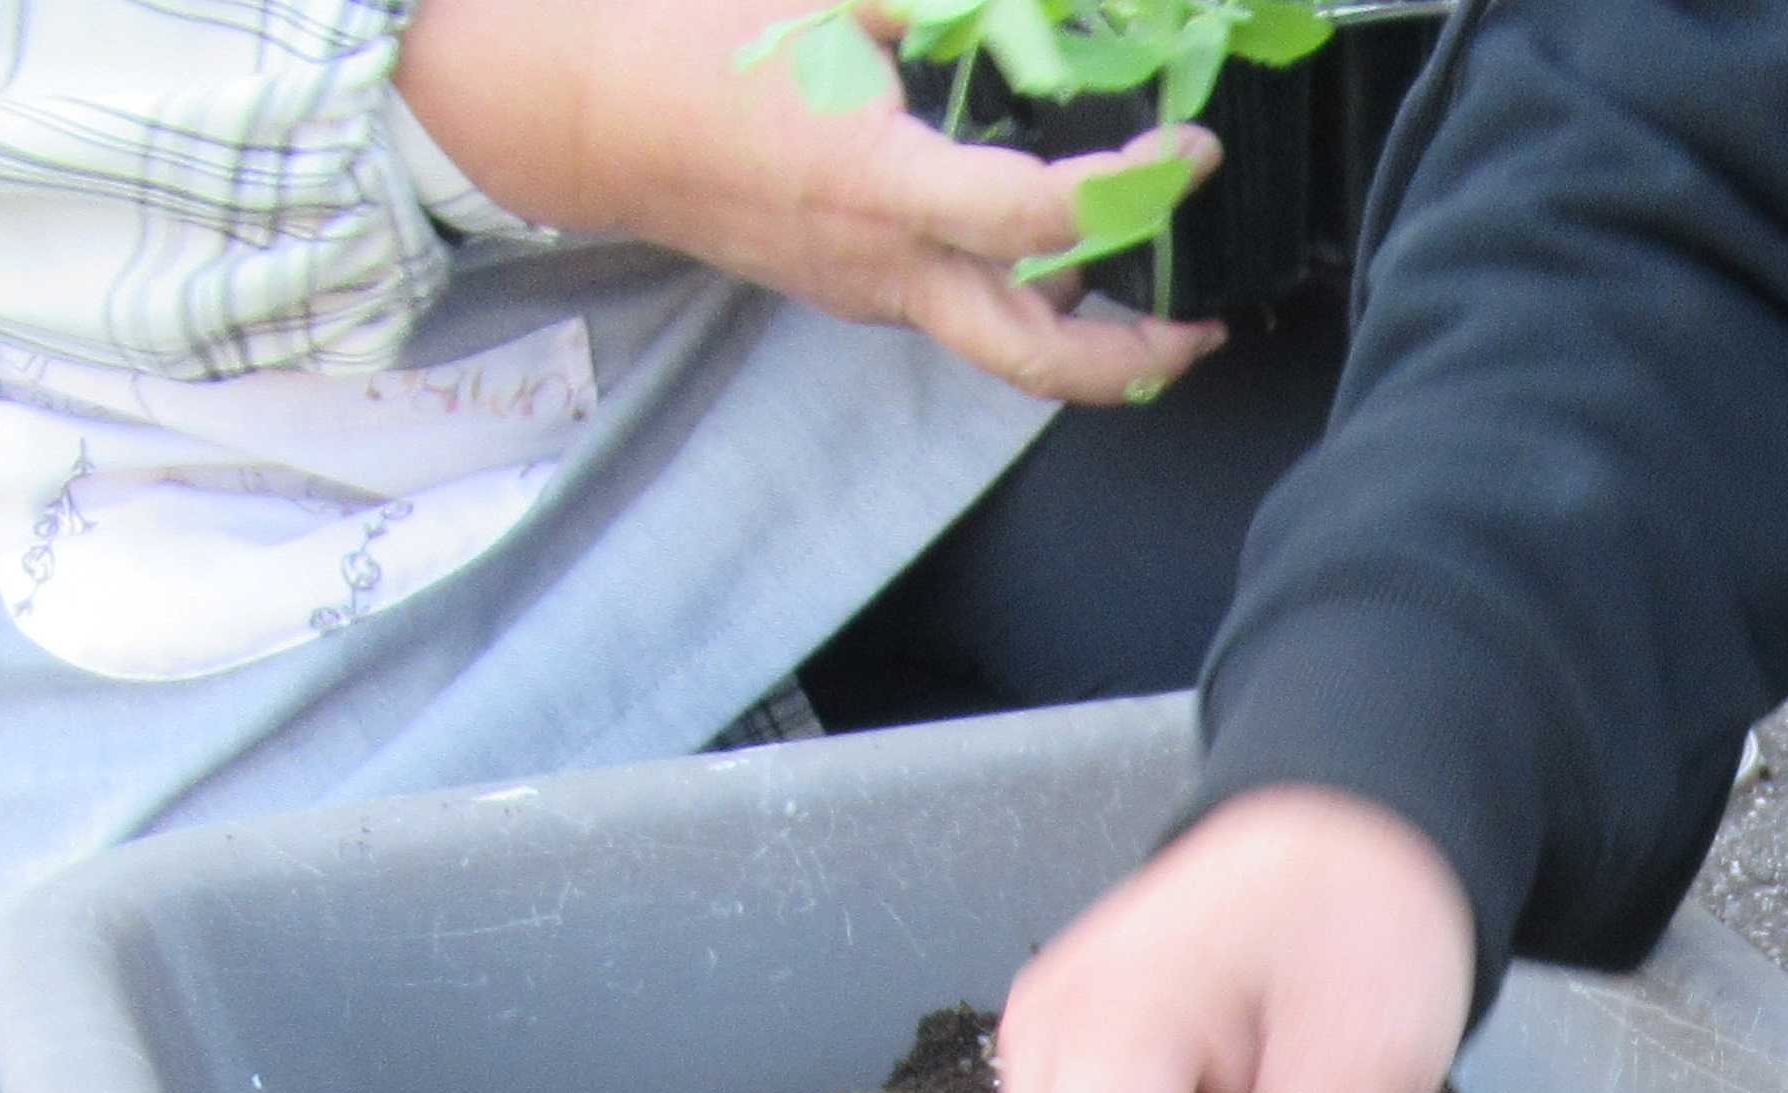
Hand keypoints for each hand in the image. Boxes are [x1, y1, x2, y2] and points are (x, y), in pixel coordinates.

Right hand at [398, 0, 1224, 405]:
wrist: (584, 112)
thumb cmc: (693, 37)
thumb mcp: (825, 0)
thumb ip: (944, 13)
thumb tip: (1041, 18)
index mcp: (878, 184)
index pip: (1037, 219)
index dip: (1130, 193)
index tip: (1190, 151)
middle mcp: (883, 265)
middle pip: (1036, 360)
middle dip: (1134, 360)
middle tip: (1203, 326)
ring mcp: (868, 292)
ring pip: (1001, 347)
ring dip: (1086, 337)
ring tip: (1155, 298)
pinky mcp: (853, 291)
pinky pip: (957, 310)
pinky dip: (1020, 293)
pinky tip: (1056, 251)